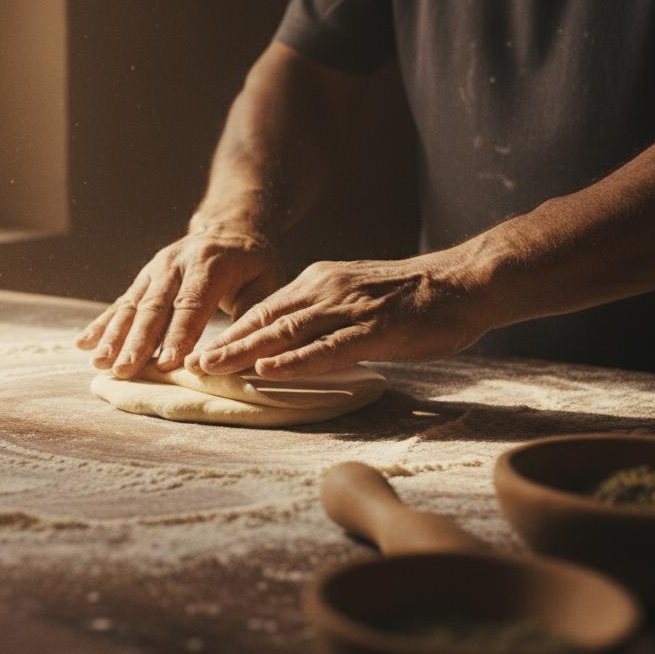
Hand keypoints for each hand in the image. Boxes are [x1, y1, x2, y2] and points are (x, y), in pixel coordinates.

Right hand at [76, 229, 281, 377]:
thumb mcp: (266, 282)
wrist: (229, 226)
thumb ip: (251, 315)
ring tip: (100, 362)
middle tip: (125, 370)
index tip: (167, 364)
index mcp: (210, 264)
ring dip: (114, 336)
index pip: (191, 305)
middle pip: (154, 308)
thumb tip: (236, 352)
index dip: (179, 336)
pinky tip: (83, 344)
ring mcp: (154, 270)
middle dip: (137, 342)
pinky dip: (101, 324)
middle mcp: (175, 264)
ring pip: (132, 306)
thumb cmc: (253, 263)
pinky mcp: (143, 279)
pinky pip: (120, 303)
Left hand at [188, 253, 491, 378]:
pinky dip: (294, 361)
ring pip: (286, 332)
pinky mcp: (375, 328)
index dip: (230, 332)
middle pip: (264, 320)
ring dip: (244, 352)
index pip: (265, 310)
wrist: (466, 281)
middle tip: (189, 365)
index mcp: (320, 282)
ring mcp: (350, 308)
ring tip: (212, 369)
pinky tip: (268, 371)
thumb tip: (295, 343)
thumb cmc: (416, 298)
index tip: (200, 352)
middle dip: (224, 344)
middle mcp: (327, 290)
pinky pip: (328, 348)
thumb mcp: (357, 300)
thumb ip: (325, 317)